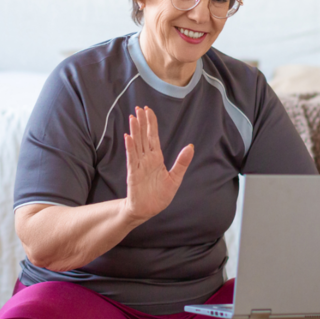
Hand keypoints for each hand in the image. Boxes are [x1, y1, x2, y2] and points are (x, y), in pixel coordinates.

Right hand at [123, 106, 193, 221]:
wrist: (148, 210)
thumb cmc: (160, 195)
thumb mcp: (175, 178)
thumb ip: (182, 163)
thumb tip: (191, 146)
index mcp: (156, 158)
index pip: (153, 137)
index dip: (151, 124)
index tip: (148, 110)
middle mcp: (146, 159)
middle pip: (143, 137)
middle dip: (142, 122)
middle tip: (139, 108)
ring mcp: (138, 165)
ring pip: (136, 144)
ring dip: (135, 131)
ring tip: (133, 117)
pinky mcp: (133, 174)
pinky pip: (131, 158)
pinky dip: (130, 147)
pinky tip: (128, 137)